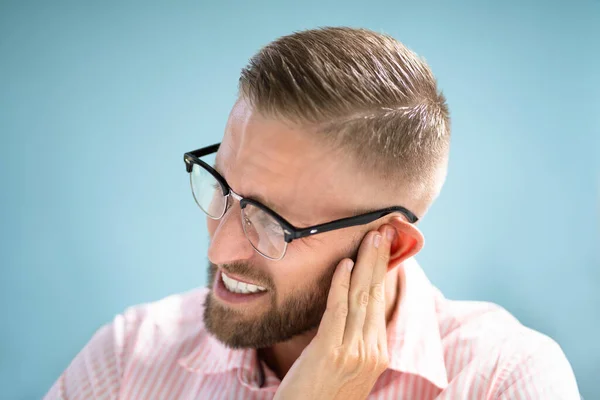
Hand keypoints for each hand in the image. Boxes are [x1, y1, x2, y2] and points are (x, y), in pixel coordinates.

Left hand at [273, 225, 394, 399]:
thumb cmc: (321, 395)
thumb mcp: (346, 367)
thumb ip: (352, 339)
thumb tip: (347, 306)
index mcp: (377, 353)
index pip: (380, 303)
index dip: (383, 272)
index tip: (386, 248)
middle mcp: (370, 351)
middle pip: (375, 295)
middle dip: (380, 260)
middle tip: (384, 231)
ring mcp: (353, 352)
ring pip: (361, 298)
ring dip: (366, 263)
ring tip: (371, 238)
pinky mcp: (331, 352)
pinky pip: (337, 311)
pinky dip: (341, 284)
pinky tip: (344, 264)